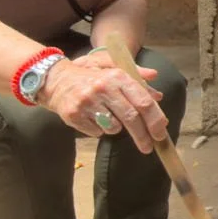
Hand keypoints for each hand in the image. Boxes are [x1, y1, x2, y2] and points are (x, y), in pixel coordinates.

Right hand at [40, 56, 167, 150]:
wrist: (57, 80)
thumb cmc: (91, 77)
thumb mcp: (114, 71)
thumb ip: (137, 81)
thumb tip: (158, 95)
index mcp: (117, 77)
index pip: (143, 101)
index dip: (155, 120)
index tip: (161, 133)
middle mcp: (103, 88)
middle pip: (131, 118)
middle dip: (143, 136)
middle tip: (148, 147)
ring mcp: (87, 102)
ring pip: (114, 128)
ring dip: (117, 128)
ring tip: (108, 118)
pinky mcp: (74, 115)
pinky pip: (97, 132)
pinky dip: (100, 130)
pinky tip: (93, 118)